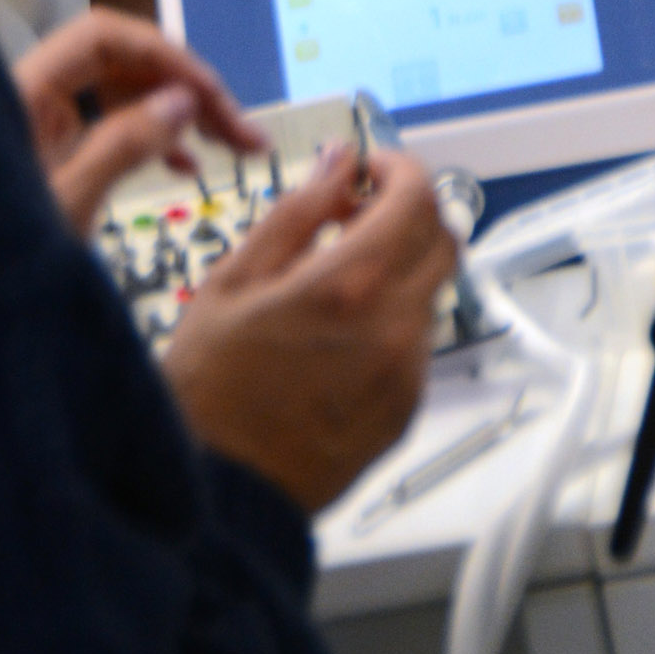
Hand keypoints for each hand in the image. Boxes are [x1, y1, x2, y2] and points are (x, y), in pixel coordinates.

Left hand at [12, 9, 263, 233]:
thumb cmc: (1, 256)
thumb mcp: (69, 203)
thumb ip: (124, 145)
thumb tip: (184, 99)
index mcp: (25, 90)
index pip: (102, 36)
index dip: (164, 54)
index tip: (214, 94)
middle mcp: (35, 93)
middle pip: (122, 62)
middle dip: (185, 87)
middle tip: (243, 130)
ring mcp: (45, 122)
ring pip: (126, 92)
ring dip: (181, 112)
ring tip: (235, 146)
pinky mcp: (57, 151)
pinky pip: (115, 124)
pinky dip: (156, 137)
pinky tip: (191, 168)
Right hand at [163, 146, 456, 511]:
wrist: (219, 489)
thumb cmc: (210, 389)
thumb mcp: (235, 278)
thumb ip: (298, 211)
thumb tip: (338, 164)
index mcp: (351, 285)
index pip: (418, 197)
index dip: (397, 168)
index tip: (369, 169)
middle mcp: (394, 329)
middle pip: (443, 240)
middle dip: (408, 213)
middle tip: (358, 213)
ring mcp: (407, 375)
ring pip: (431, 292)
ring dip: (398, 269)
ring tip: (333, 284)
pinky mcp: (406, 411)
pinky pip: (418, 343)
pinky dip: (392, 320)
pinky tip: (337, 335)